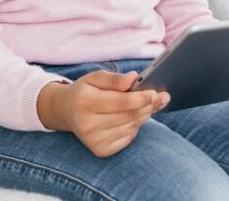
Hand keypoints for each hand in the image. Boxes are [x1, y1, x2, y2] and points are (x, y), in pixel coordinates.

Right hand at [39, 70, 168, 157]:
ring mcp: (93, 141)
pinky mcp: (100, 150)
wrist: (67, 111)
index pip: (121, 102)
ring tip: (148, 104)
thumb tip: (134, 78)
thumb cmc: (85, 91)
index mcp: (84, 103)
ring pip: (132, 126)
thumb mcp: (96, 78)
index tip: (155, 92)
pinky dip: (135, 126)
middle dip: (148, 105)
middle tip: (161, 97)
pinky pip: (128, 137)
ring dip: (144, 115)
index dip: (141, 98)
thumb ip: (115, 78)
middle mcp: (87, 125)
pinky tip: (132, 117)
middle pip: (129, 116)